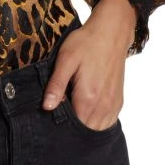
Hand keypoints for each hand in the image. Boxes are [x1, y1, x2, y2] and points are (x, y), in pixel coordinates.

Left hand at [42, 0, 135, 129]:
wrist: (111, 33)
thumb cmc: (85, 43)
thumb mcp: (65, 60)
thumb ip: (56, 85)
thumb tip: (47, 107)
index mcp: (88, 97)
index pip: (73, 126)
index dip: (60, 126)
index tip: (51, 119)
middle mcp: (103, 105)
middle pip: (85, 131)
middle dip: (72, 129)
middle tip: (59, 115)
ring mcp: (113, 104)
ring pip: (97, 129)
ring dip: (84, 127)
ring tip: (71, 113)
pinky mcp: (118, 101)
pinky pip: (107, 122)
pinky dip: (96, 122)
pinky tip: (85, 111)